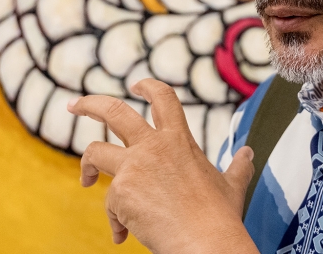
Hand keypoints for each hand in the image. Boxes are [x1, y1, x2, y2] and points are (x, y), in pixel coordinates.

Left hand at [67, 79, 256, 252]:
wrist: (206, 243)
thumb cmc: (220, 217)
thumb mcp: (232, 185)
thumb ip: (238, 166)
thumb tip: (249, 153)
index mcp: (180, 140)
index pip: (163, 98)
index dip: (147, 86)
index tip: (135, 85)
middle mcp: (153, 146)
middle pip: (113, 110)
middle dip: (89, 104)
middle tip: (73, 105)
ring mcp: (134, 167)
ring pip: (94, 152)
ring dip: (86, 165)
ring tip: (86, 180)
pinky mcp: (120, 192)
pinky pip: (107, 205)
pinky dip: (115, 221)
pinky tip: (126, 235)